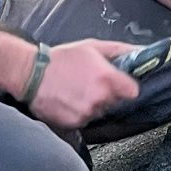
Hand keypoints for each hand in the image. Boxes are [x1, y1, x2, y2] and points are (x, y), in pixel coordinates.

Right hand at [25, 38, 139, 128]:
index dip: (126, 87)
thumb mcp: (92, 47)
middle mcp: (100, 98)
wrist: (30, 74)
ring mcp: (88, 113)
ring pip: (100, 111)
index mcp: (107, 78)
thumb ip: (120, 51)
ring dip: (93, 104)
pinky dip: (79, 112)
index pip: (133, 92)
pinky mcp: (75, 123)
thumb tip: (140, 53)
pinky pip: (85, 120)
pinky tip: (69, 100)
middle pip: (116, 102)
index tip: (120, 84)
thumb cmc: (60, 59)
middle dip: (107, 93)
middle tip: (90, 83)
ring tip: (76, 90)